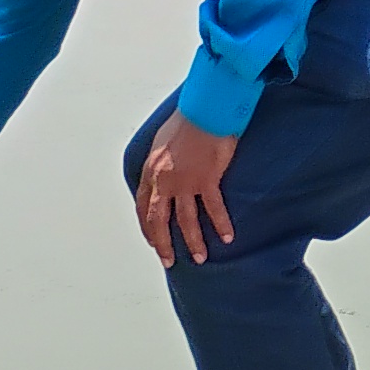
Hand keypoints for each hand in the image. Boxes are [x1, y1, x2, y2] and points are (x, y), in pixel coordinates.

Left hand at [134, 111, 239, 264]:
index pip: (142, 206)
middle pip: (158, 220)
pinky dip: (221, 224)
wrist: (204, 109)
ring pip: (185, 220)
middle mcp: (164, 180)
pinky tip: (226, 237)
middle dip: (163, 244)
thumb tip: (165, 174)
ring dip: (193, 242)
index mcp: (150, 170)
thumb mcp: (162, 142)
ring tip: (200, 258)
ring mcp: (184, 182)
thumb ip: (161, 162)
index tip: (153, 241)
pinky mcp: (206, 179)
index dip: (147, 227)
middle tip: (169, 260)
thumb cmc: (187, 120)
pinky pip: (213, 208)